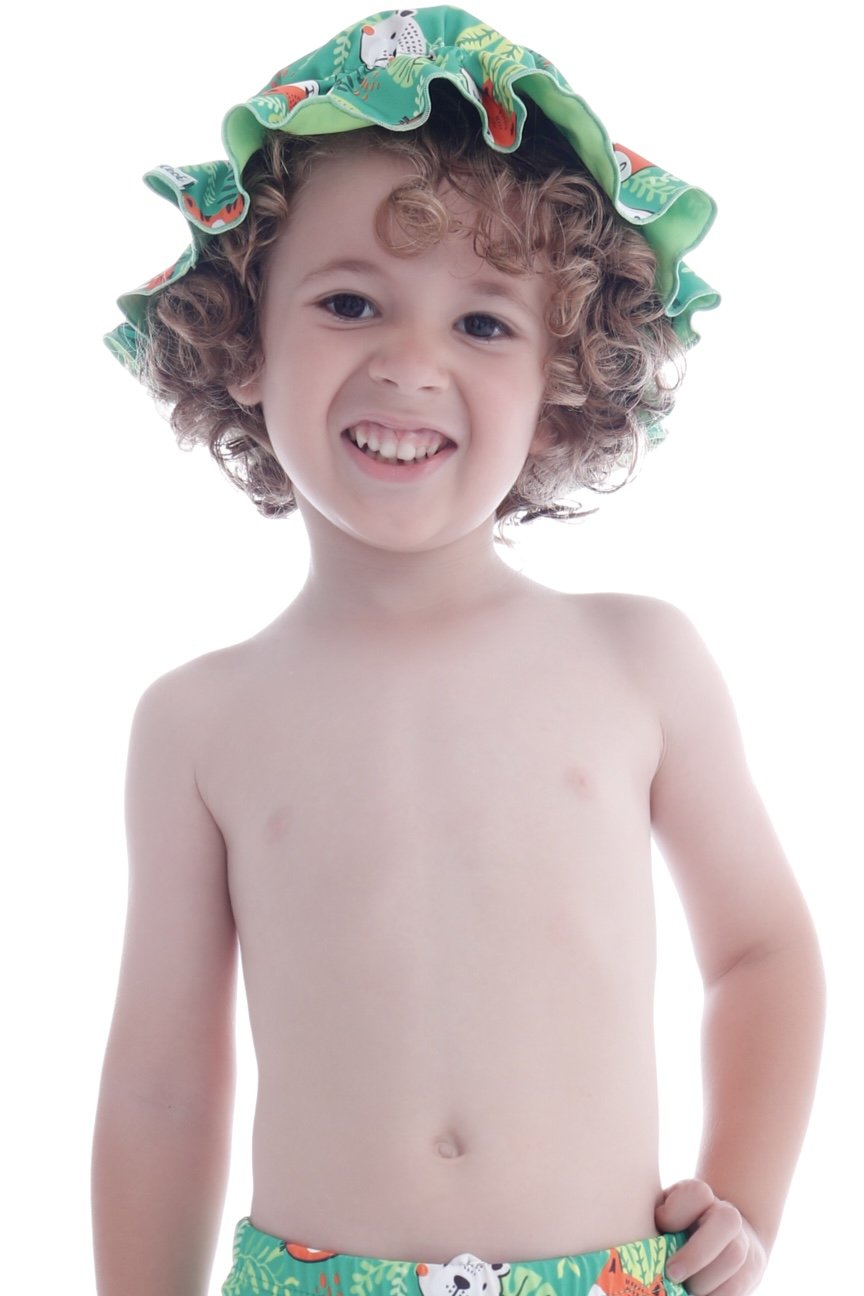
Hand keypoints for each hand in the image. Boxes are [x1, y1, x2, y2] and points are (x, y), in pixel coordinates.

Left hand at [654, 1179, 767, 1294]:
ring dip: (705, 1279)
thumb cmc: (675, 1227)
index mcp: (700, 1196)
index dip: (676, 1212)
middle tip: (672, 1273)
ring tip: (686, 1290)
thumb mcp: (661, 1216)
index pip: (697, 1193)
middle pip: (726, 1222)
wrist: (719, 1238)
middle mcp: (726, 1213)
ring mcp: (744, 1240)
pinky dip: (715, 1294)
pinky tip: (698, 1295)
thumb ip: (654, 1221)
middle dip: (696, 1253)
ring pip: (735, 1256)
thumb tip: (644, 1243)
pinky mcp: (751, 1269)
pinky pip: (738, 1286)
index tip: (660, 1226)